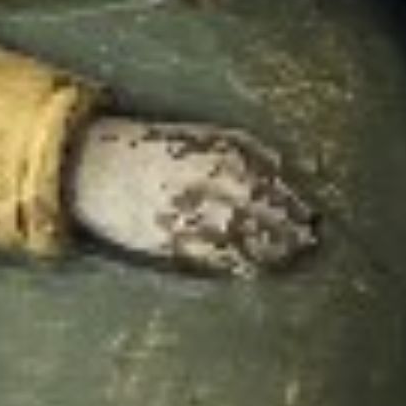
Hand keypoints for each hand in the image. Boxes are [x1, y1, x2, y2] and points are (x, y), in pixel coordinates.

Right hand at [70, 115, 319, 274]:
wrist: (93, 168)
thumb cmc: (150, 151)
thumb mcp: (197, 137)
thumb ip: (242, 150)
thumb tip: (282, 168)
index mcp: (216, 152)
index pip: (268, 179)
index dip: (292, 199)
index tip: (313, 213)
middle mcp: (207, 180)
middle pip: (261, 208)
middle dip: (289, 225)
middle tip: (310, 239)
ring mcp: (189, 212)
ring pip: (243, 234)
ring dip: (272, 247)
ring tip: (291, 255)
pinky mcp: (170, 240)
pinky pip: (213, 256)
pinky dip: (238, 263)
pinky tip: (255, 269)